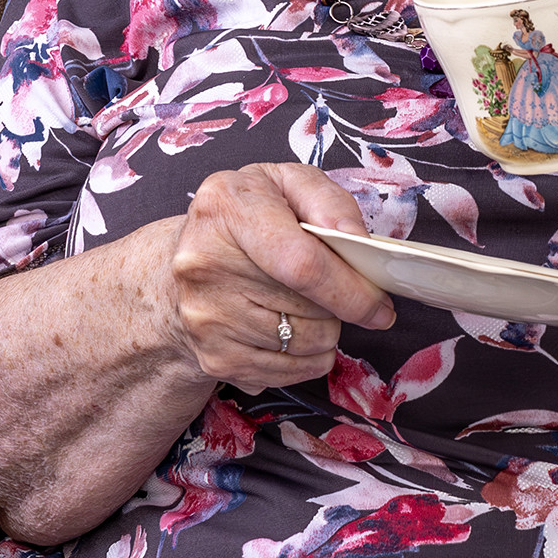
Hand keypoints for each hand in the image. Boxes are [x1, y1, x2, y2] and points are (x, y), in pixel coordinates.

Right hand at [156, 162, 395, 393]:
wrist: (178, 269)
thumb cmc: (245, 221)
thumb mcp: (283, 185)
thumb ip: (327, 200)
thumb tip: (359, 242)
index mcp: (226, 208)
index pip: (302, 264)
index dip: (351, 290)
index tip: (379, 303)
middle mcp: (205, 264)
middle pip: (310, 309)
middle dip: (340, 306)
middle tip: (334, 290)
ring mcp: (206, 317)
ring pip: (305, 344)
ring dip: (324, 330)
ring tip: (305, 305)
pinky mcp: (214, 358)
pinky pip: (289, 372)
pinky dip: (306, 357)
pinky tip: (289, 330)